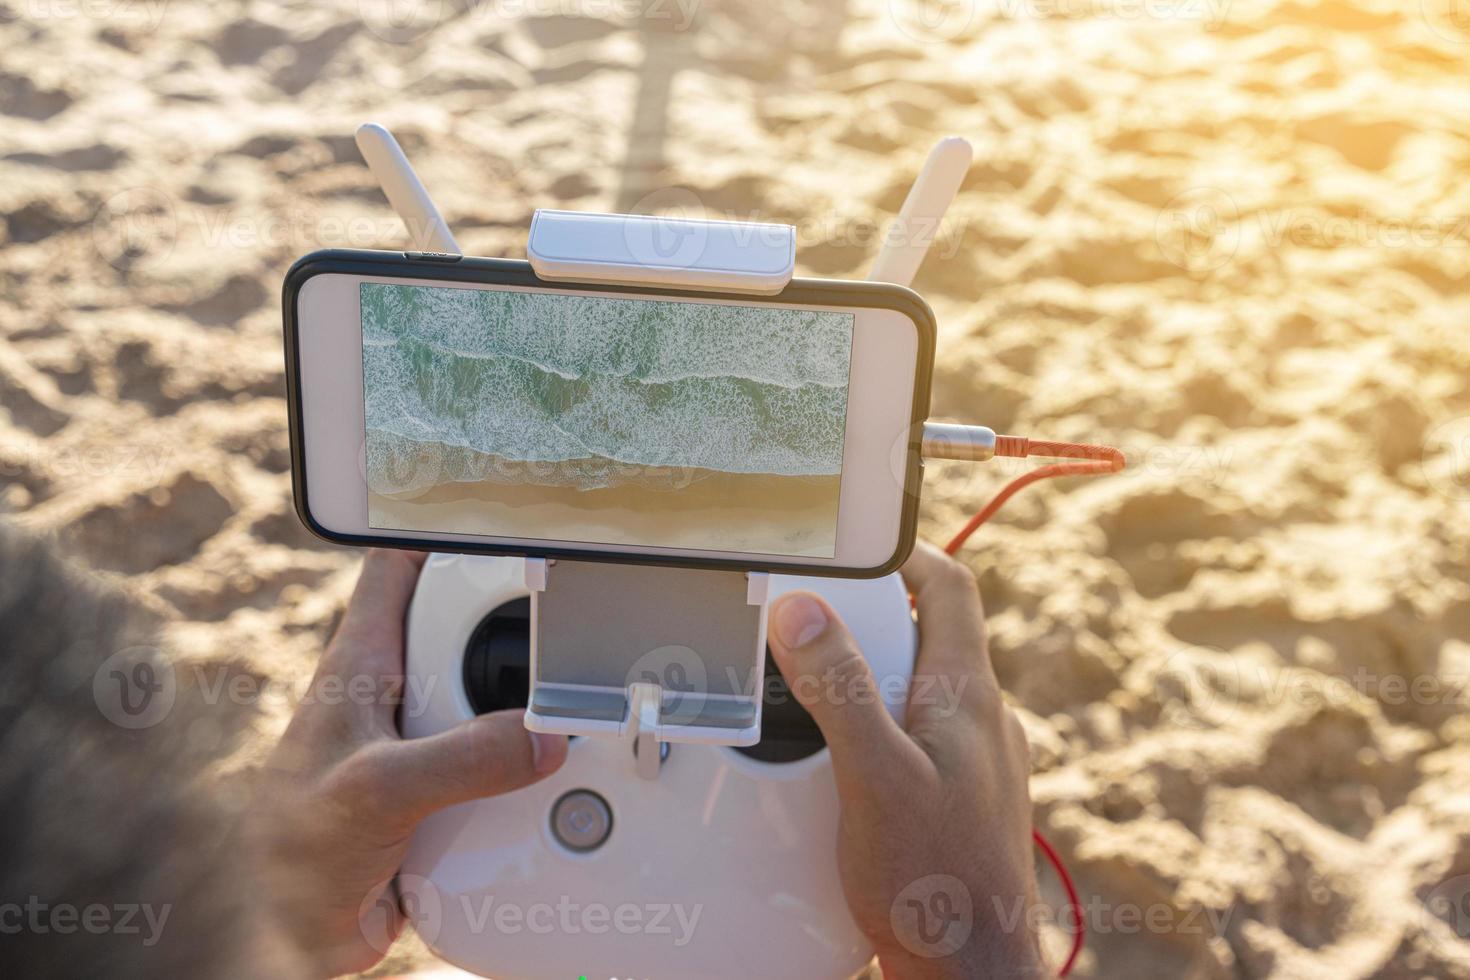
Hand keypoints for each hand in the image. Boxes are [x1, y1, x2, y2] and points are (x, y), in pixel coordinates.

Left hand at [247, 549, 568, 976]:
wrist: (291, 938)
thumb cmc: (292, 854)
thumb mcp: (380, 790)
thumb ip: (464, 760)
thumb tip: (544, 739)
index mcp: (359, 668)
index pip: (397, 568)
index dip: (441, 525)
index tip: (493, 500)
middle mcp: (390, 697)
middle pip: (462, 629)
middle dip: (511, 615)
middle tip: (569, 600)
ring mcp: (416, 745)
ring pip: (487, 699)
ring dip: (525, 703)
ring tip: (578, 693)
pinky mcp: (437, 794)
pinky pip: (494, 764)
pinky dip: (526, 764)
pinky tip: (557, 769)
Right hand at [766, 542, 1045, 979]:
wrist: (971, 971)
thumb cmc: (935, 884)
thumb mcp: (873, 777)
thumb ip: (839, 691)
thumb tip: (803, 610)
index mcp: (969, 695)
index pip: (951, 587)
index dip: (905, 553)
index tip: (854, 545)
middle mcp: (984, 721)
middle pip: (931, 635)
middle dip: (871, 620)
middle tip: (812, 625)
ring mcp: (980, 763)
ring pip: (923, 691)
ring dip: (873, 680)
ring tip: (814, 699)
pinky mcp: (965, 800)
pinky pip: (923, 740)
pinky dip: (882, 731)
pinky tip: (844, 766)